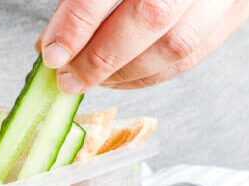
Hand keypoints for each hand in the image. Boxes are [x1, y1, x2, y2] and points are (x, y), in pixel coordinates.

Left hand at [37, 0, 248, 92]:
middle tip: (69, 78)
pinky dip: (149, 75)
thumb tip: (53, 46)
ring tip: (91, 79)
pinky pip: (192, 56)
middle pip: (150, 18)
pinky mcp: (233, 14)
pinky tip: (119, 78)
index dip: (77, 25)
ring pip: (175, 45)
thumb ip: (78, 2)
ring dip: (125, 73)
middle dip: (100, 58)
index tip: (53, 53)